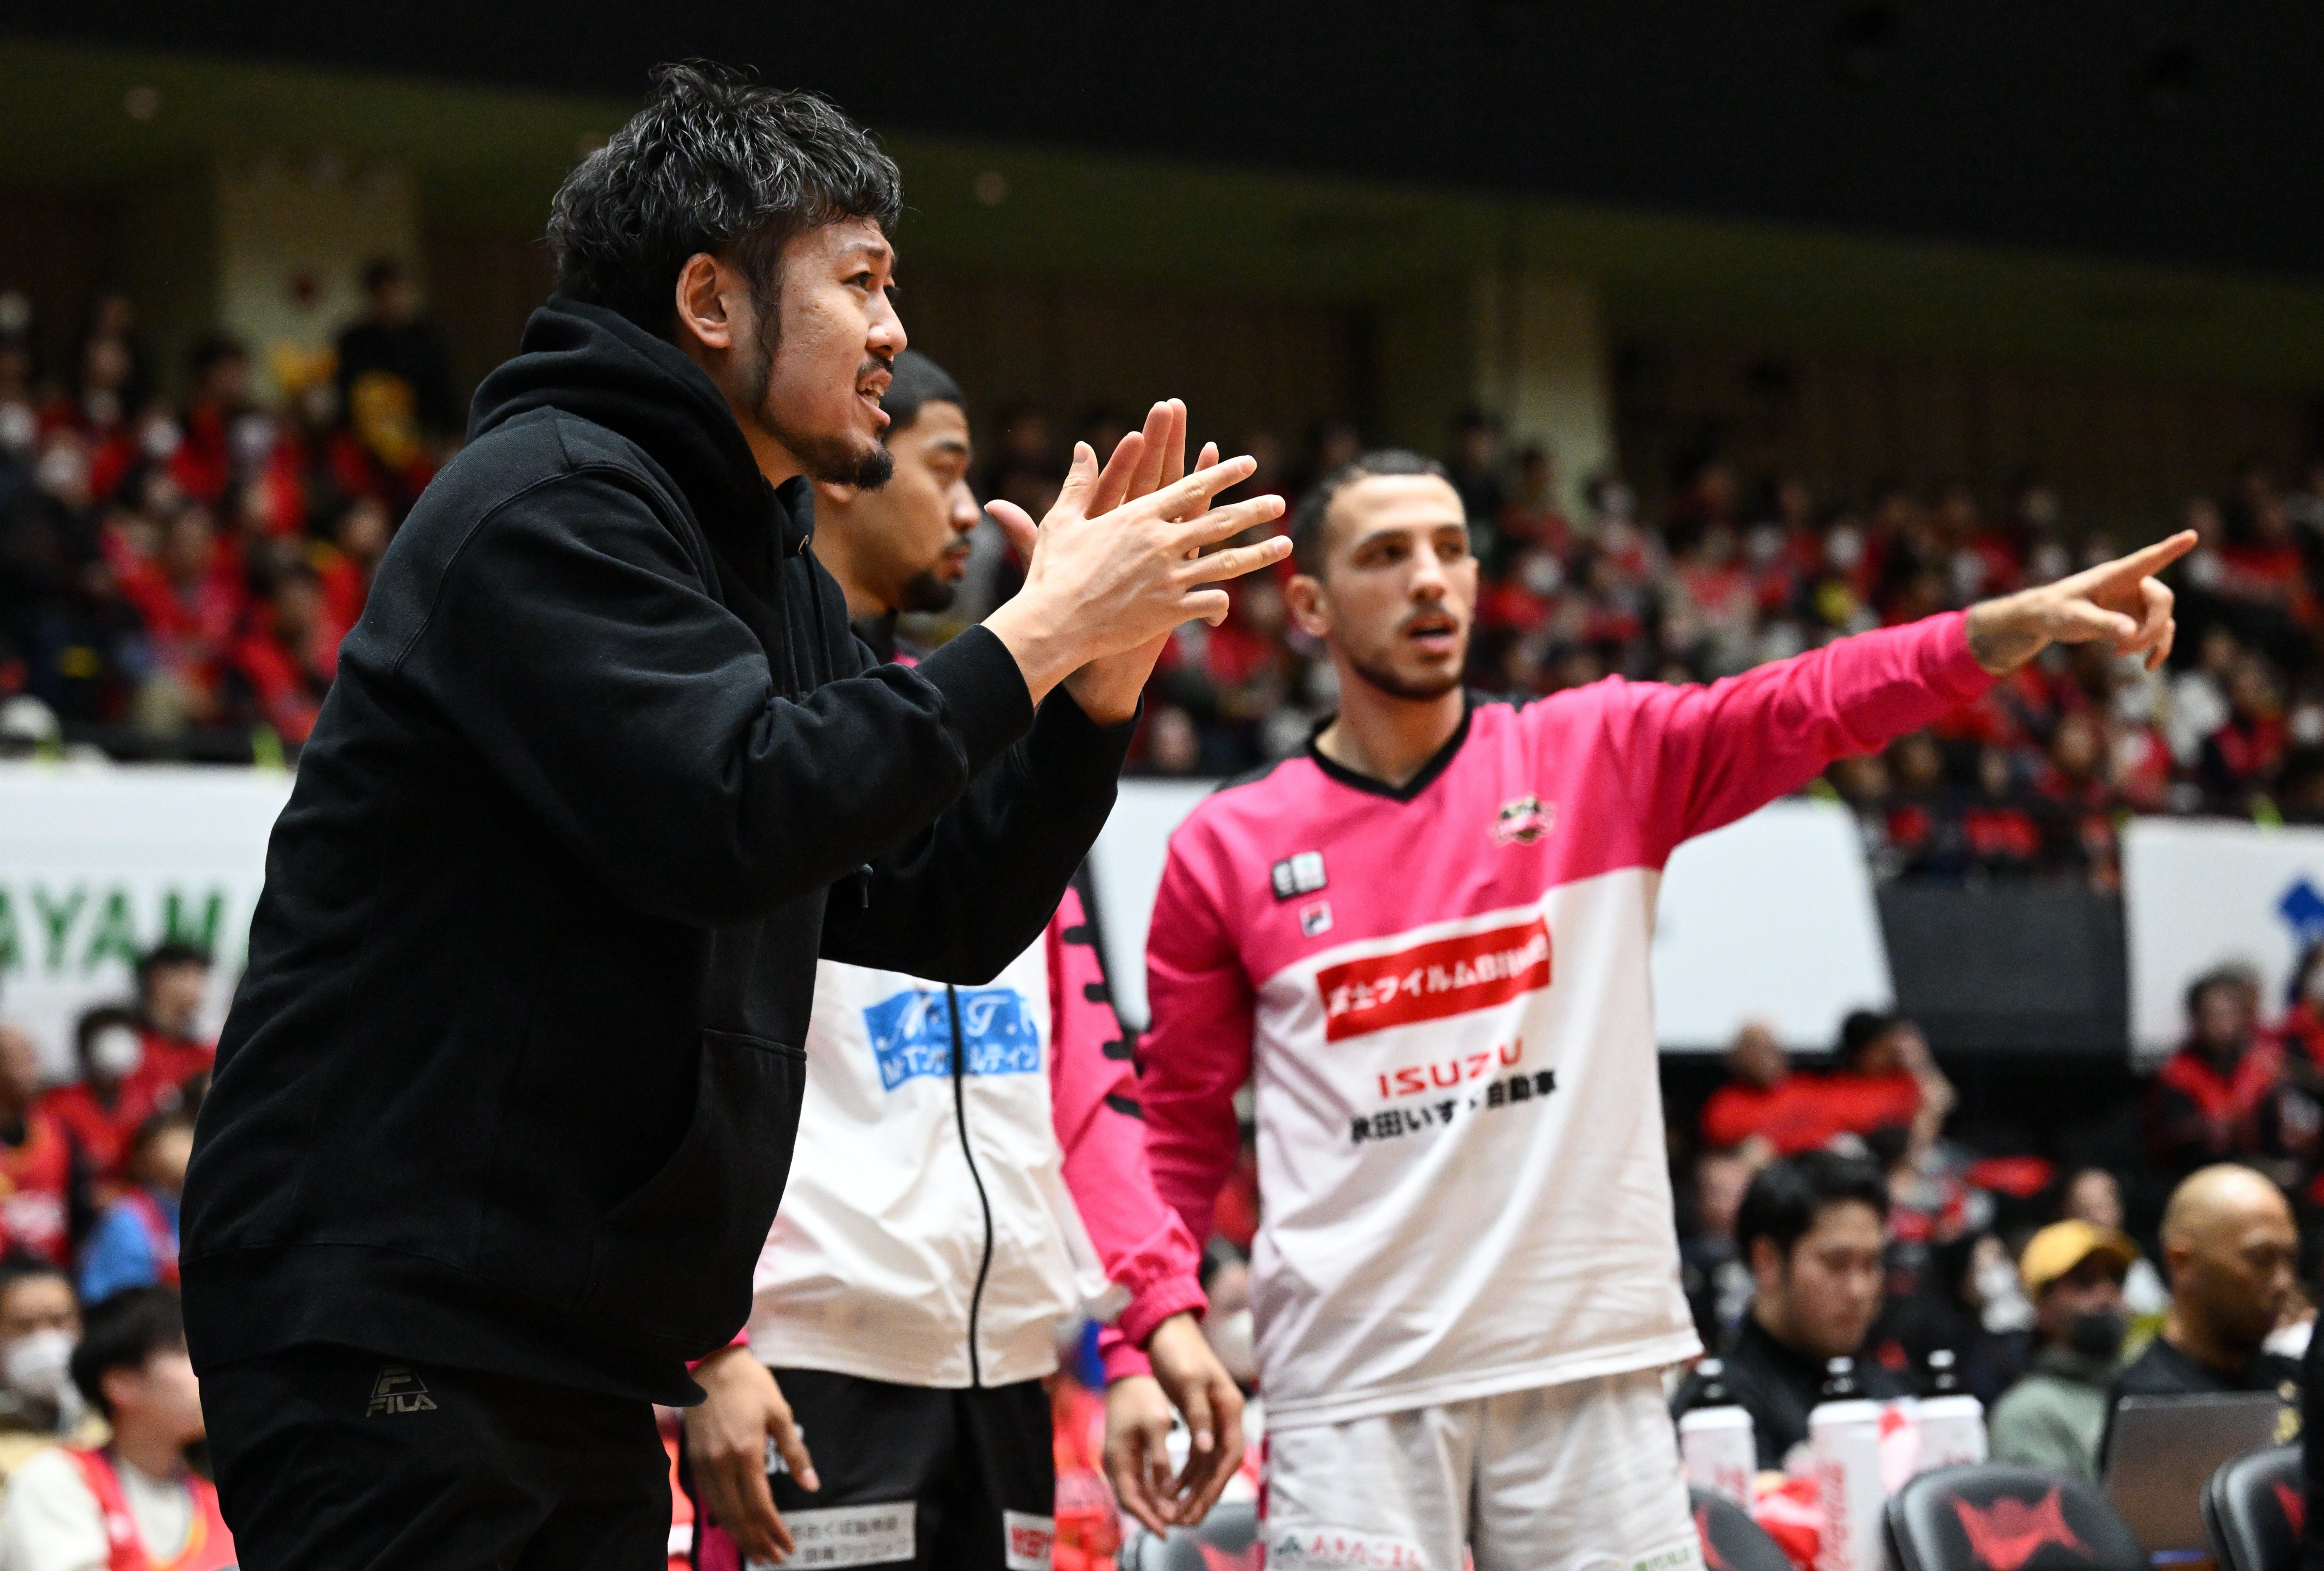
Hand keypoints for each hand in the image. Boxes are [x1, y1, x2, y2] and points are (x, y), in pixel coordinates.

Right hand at [683, 1346, 817, 1563]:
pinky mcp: (693, 1459)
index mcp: (747, 1452)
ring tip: (758, 1551)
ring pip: (720, 1512)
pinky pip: (708, 1498)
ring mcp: (704, 1463)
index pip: (760, 1505)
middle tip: (775, 1558)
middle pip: (739, 1516)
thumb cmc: (752, 1385)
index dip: (775, 1530)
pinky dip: (723, 1518)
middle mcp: (722, 1463)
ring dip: (739, 1536)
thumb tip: (812, 1485)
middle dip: (757, 1542)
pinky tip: (735, 1526)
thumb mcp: (780, 1413)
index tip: (789, 1546)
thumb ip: (795, 1453)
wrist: (711, 1363)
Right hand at [983, 428, 1286, 707]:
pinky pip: (1210, 602)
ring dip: (1260, 553)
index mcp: (1138, 517)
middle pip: (1219, 521)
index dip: (1223, 474)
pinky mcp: (1170, 611)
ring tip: (1286, 544)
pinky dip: (1222, 603)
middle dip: (1253, 510)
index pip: (1190, 487)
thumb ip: (1078, 483)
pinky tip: (1230, 605)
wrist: (1056, 624)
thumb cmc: (1053, 573)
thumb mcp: (1062, 522)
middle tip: (1278, 502)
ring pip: (1227, 563)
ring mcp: (1169, 578)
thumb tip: (1083, 446)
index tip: (1248, 463)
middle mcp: (1161, 543)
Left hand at [1104, 1312, 1245, 1534]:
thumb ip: (1198, 1416)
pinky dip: (1187, 1472)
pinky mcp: (1198, 1417)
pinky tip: (1173, 1488)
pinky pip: (1198, 1453)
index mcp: (1229, 1407)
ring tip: (1178, 1512)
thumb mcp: (1187, 1382)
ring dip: (1195, 1488)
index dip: (1216, 1484)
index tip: (1199, 1506)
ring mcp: (1212, 1418)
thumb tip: (1208, 1450)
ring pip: (1209, 1463)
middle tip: (1187, 1519)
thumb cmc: (1178, 1351)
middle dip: (1206, 1494)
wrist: (1165, 1328)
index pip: (1229, 1455)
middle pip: (1221, 1465)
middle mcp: (1225, 1415)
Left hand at [1963, 530, 2194, 675]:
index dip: (2170, 549)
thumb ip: (2102, 624)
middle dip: (2151, 628)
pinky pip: (2159, 633)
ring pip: (2163, 620)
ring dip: (2150, 641)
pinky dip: (2156, 648)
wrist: (2047, 618)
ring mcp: (2137, 602)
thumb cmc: (2056, 611)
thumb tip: (2131, 634)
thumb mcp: (2075, 619)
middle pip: (2162, 601)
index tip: (2191, 535)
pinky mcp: (2136, 618)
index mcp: (2116, 575)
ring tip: (2120, 653)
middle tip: (2125, 649)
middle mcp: (2133, 584)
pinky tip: (2148, 666)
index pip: (2147, 559)